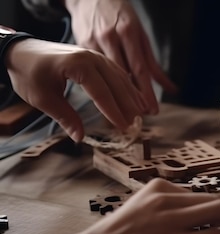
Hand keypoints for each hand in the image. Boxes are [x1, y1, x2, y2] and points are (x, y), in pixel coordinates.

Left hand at [5, 39, 143, 141]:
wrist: (21, 51)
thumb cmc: (29, 73)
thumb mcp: (43, 99)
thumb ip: (65, 117)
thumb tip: (80, 138)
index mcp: (77, 64)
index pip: (101, 91)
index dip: (113, 111)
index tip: (123, 126)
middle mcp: (90, 57)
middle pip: (116, 84)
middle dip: (127, 105)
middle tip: (135, 125)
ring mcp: (95, 55)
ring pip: (120, 77)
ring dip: (130, 96)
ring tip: (139, 114)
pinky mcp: (96, 58)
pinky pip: (116, 72)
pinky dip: (126, 87)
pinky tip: (133, 99)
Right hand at [64, 0, 176, 113]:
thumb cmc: (121, 16)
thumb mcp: (140, 34)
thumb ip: (152, 63)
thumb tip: (171, 88)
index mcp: (129, 32)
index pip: (140, 68)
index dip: (146, 92)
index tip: (153, 110)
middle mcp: (111, 36)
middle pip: (123, 74)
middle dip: (132, 98)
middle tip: (140, 117)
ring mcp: (93, 40)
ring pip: (106, 74)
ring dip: (117, 95)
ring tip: (126, 113)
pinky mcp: (80, 45)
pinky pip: (94, 69)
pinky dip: (103, 84)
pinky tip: (108, 98)